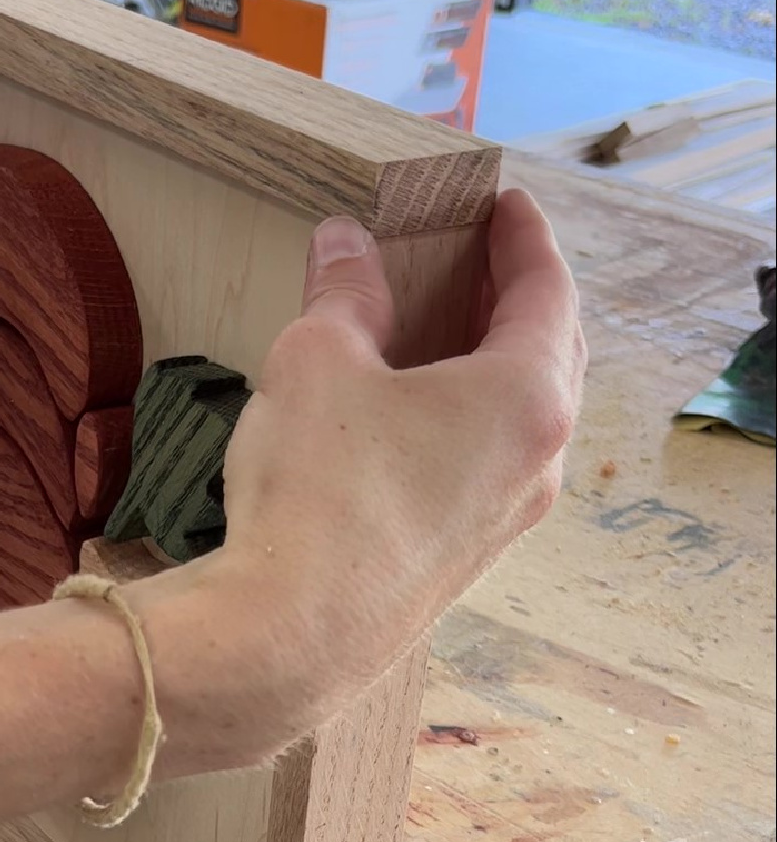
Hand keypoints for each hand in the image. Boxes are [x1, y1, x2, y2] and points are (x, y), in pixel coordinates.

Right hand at [217, 189, 584, 721]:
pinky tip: (412, 420)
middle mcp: (536, 462)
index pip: (548, 291)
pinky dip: (466, 423)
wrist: (291, 636)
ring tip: (445, 337)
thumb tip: (345, 244)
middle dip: (519, 301)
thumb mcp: (318, 360)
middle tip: (481, 264)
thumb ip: (343, 293)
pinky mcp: (465, 560)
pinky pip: (487, 468)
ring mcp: (506, 520)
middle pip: (551, 356)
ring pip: (521, 420)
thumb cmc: (317, 491)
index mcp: (524, 397)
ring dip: (493, 367)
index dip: (525, 238)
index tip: (507, 206)